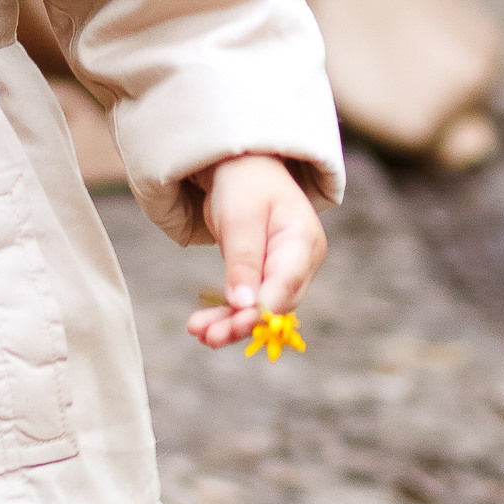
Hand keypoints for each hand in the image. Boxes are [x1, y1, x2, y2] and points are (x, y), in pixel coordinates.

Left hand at [184, 155, 325, 350]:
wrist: (243, 166)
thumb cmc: (244, 184)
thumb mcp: (240, 216)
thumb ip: (243, 259)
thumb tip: (243, 305)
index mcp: (303, 240)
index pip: (285, 284)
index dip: (262, 310)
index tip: (236, 325)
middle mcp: (301, 260)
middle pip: (275, 303)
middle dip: (242, 323)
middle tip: (209, 338)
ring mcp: (286, 270)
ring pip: (260, 307)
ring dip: (231, 324)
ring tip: (200, 335)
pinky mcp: (267, 275)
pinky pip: (249, 301)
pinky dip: (227, 314)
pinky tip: (203, 327)